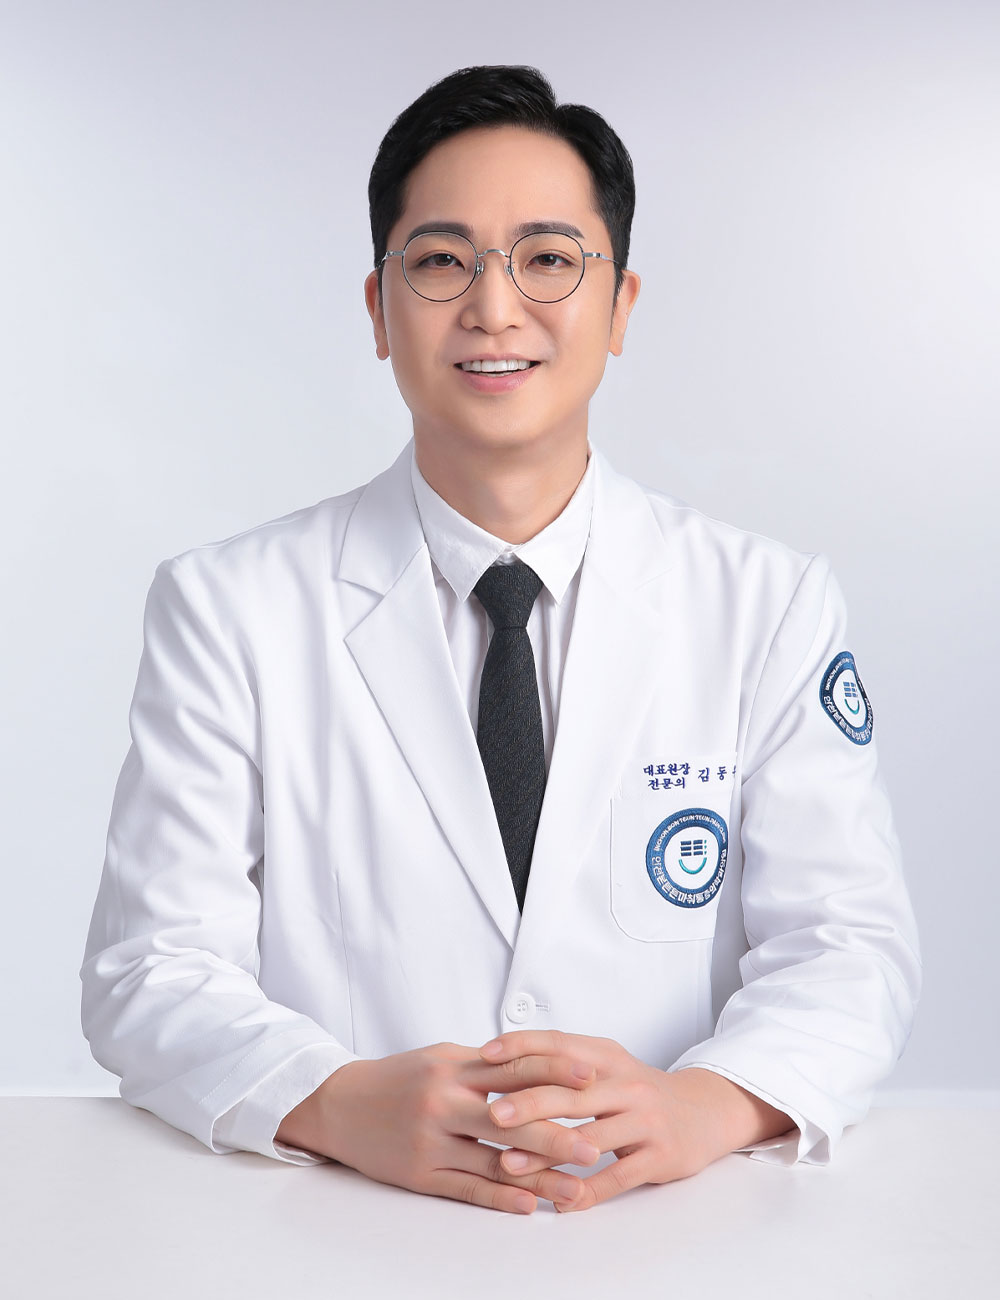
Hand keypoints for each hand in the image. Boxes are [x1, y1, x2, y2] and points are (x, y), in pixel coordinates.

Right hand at [275, 1041, 601, 1214]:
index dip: (555, 1071)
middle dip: (557, 1134)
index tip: (592, 1077)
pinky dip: (500, 1198)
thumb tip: (537, 1066)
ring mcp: (431, 1140)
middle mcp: (444, 1101)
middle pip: (510, 1119)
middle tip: (595, 1147)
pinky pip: (466, 1188)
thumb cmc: (398, 1078)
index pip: (514, 1066)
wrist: (339, 1104)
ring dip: (539, 1178)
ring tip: (575, 1189)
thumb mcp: (441, 1058)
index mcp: (454, 1066)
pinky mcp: (418, 1173)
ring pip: (494, 1161)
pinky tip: (528, 1205)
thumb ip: (485, 1065)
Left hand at [480, 1030, 794, 1211]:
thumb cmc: (637, 1090)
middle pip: (571, 1092)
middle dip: (528, 1103)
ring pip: (588, 1138)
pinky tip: (559, 1202)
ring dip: (546, 1153)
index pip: (560, 1043)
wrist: (702, 1111)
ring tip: (509, 1164)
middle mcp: (627, 1084)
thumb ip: (563, 1064)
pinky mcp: (659, 1155)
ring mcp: (645, 1120)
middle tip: (491, 1114)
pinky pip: (617, 1177)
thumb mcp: (606, 1066)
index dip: (523, 1047)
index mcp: (608, 1056)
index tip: (486, 1055)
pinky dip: (585, 1191)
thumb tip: (500, 1063)